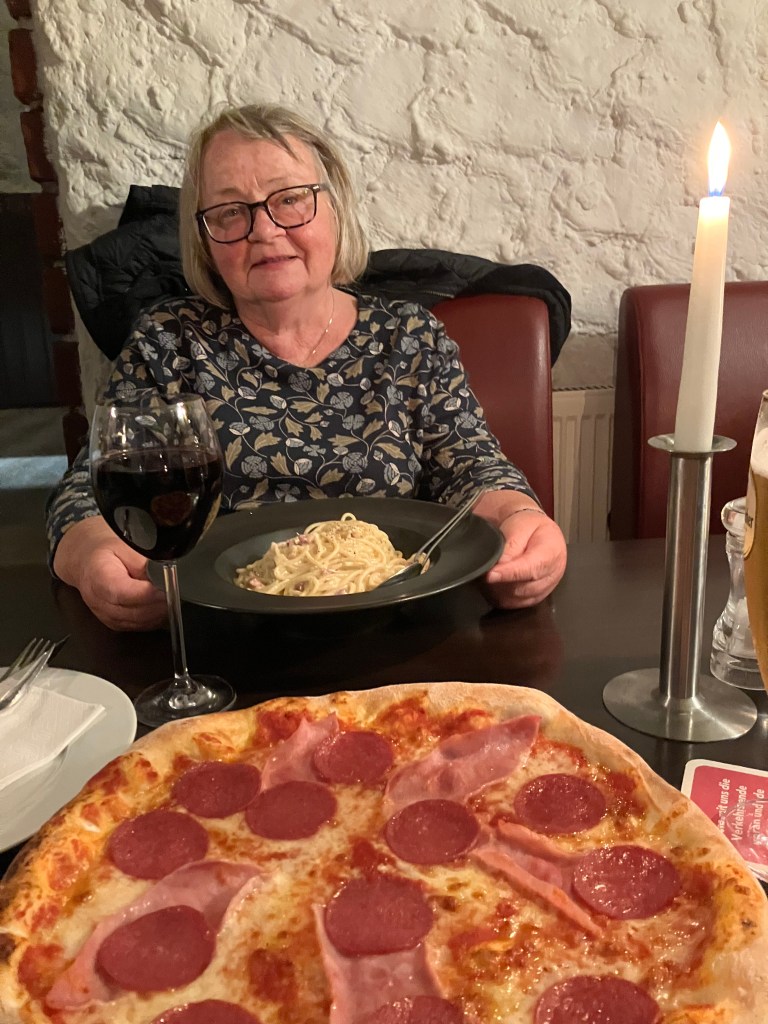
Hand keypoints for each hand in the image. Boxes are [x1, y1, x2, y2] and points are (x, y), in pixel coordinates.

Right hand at [53, 517, 167, 630]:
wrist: (86, 561)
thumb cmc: (105, 552)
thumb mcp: (125, 544)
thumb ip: (143, 561)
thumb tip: (163, 575)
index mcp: (98, 577)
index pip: (123, 593)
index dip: (148, 594)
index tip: (167, 589)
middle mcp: (98, 601)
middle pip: (132, 612)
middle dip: (158, 605)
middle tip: (176, 595)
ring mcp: (105, 615)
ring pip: (136, 622)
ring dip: (157, 614)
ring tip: (172, 600)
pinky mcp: (114, 622)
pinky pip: (136, 626)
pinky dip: (152, 620)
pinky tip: (161, 608)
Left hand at [474, 493, 566, 608]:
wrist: (535, 530)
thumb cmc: (529, 526)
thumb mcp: (519, 526)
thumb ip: (511, 546)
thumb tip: (500, 565)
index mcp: (552, 552)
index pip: (531, 568)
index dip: (509, 574)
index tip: (490, 575)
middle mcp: (553, 573)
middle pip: (524, 587)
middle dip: (501, 582)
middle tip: (484, 572)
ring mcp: (546, 587)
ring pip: (519, 598)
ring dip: (500, 590)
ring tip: (489, 576)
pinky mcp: (537, 596)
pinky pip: (517, 604)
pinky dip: (502, 597)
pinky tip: (494, 586)